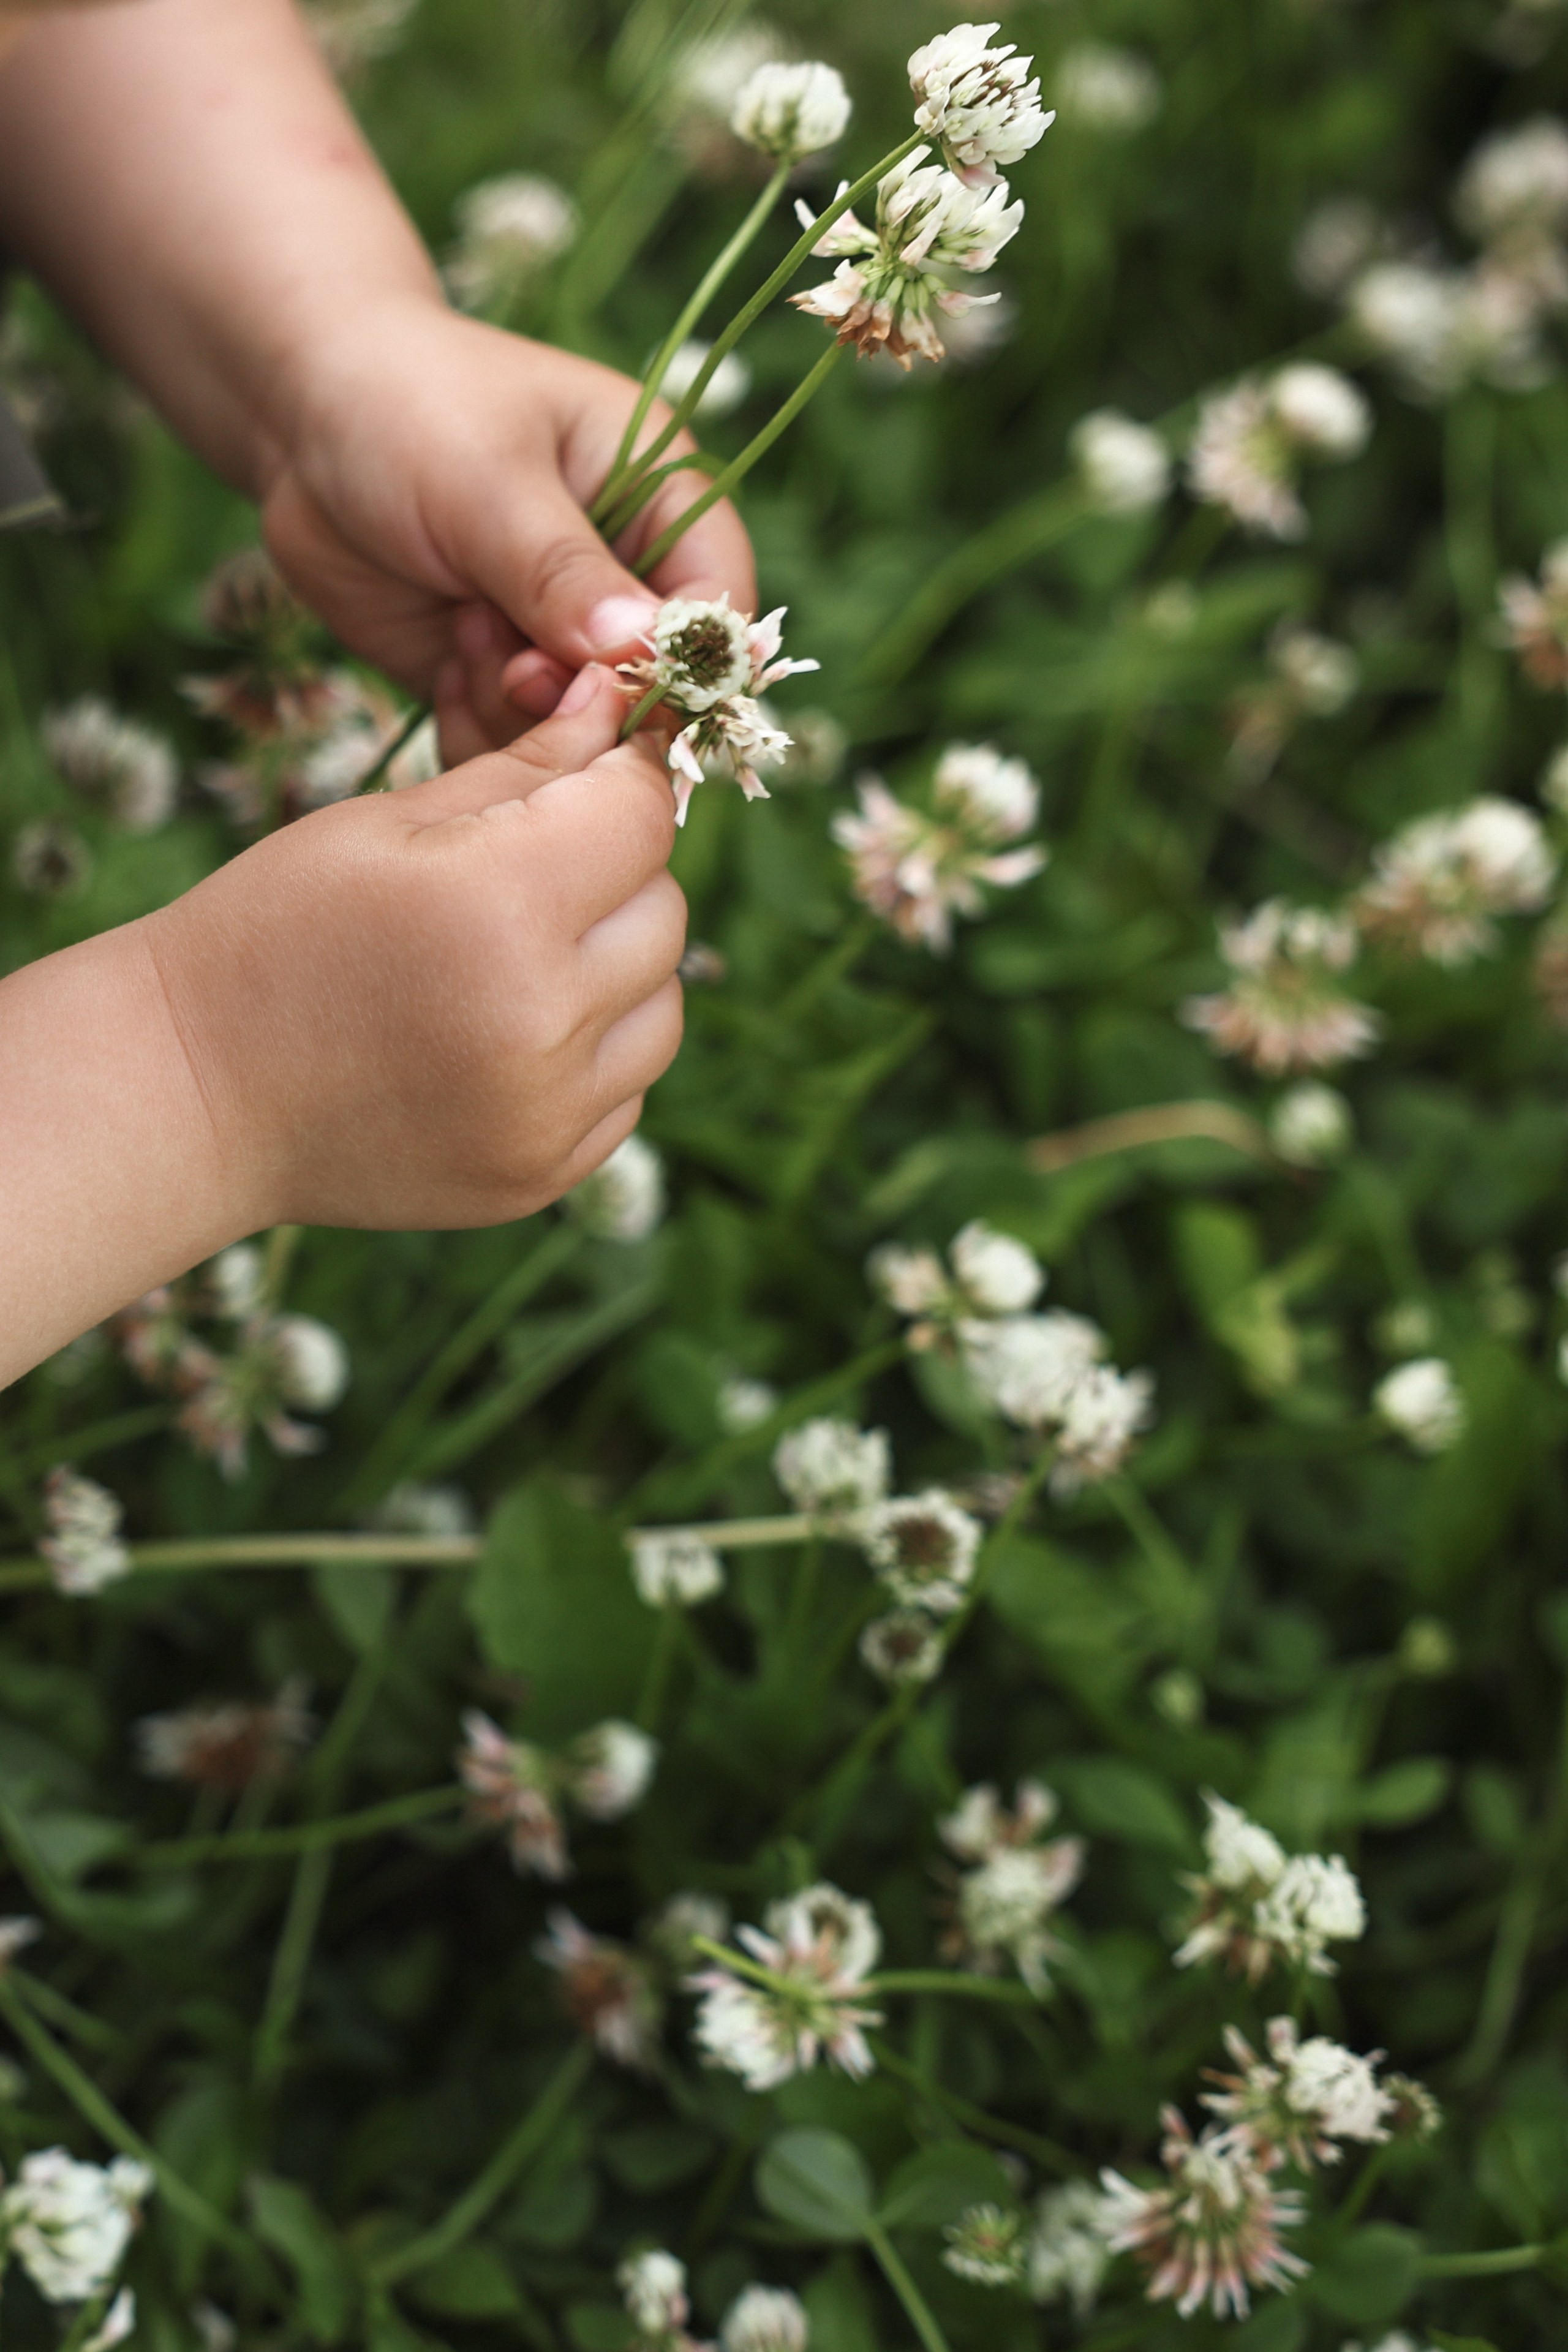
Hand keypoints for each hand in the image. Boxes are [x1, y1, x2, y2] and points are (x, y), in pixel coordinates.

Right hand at [143, 664, 684, 1232]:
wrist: (193, 1091)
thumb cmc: (278, 928)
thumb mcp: (390, 820)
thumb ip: (526, 766)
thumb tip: (623, 701)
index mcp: (497, 906)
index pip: (640, 817)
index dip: (625, 781)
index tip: (597, 774)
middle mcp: (540, 1019)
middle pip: (663, 910)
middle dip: (616, 873)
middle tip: (534, 868)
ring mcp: (547, 1111)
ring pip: (663, 1005)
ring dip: (619, 968)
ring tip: (523, 954)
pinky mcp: (544, 1173)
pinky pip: (627, 1088)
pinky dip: (594, 1050)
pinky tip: (511, 1030)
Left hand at [261, 298, 756, 756]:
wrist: (299, 416)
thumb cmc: (408, 407)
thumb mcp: (489, 480)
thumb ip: (563, 570)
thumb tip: (639, 647)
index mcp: (660, 496)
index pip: (717, 600)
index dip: (689, 660)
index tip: (632, 689)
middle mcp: (624, 572)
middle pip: (656, 684)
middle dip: (589, 696)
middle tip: (518, 670)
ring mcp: (561, 632)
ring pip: (583, 725)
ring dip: (521, 708)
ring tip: (462, 633)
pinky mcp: (501, 674)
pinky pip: (518, 742)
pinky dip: (481, 729)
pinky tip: (443, 665)